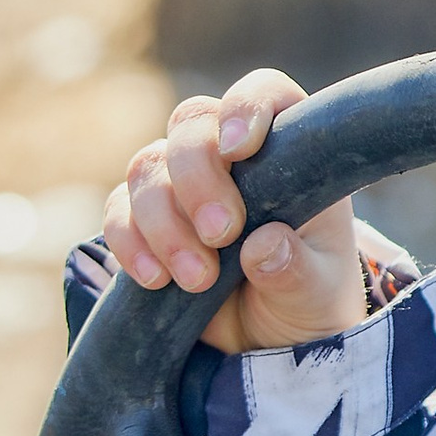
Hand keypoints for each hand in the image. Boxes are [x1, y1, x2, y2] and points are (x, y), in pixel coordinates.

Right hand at [102, 69, 365, 353]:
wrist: (272, 341)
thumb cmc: (310, 298)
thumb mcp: (317, 293)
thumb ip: (297, 269)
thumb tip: (265, 246)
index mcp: (287, 148)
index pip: (263, 93)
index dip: (246, 107)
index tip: (240, 150)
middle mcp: (229, 154)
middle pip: (191, 125)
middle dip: (197, 178)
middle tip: (221, 234)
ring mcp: (181, 183)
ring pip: (148, 167)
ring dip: (164, 222)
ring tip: (198, 278)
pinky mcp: (144, 219)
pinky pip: (119, 211)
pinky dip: (129, 242)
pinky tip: (156, 280)